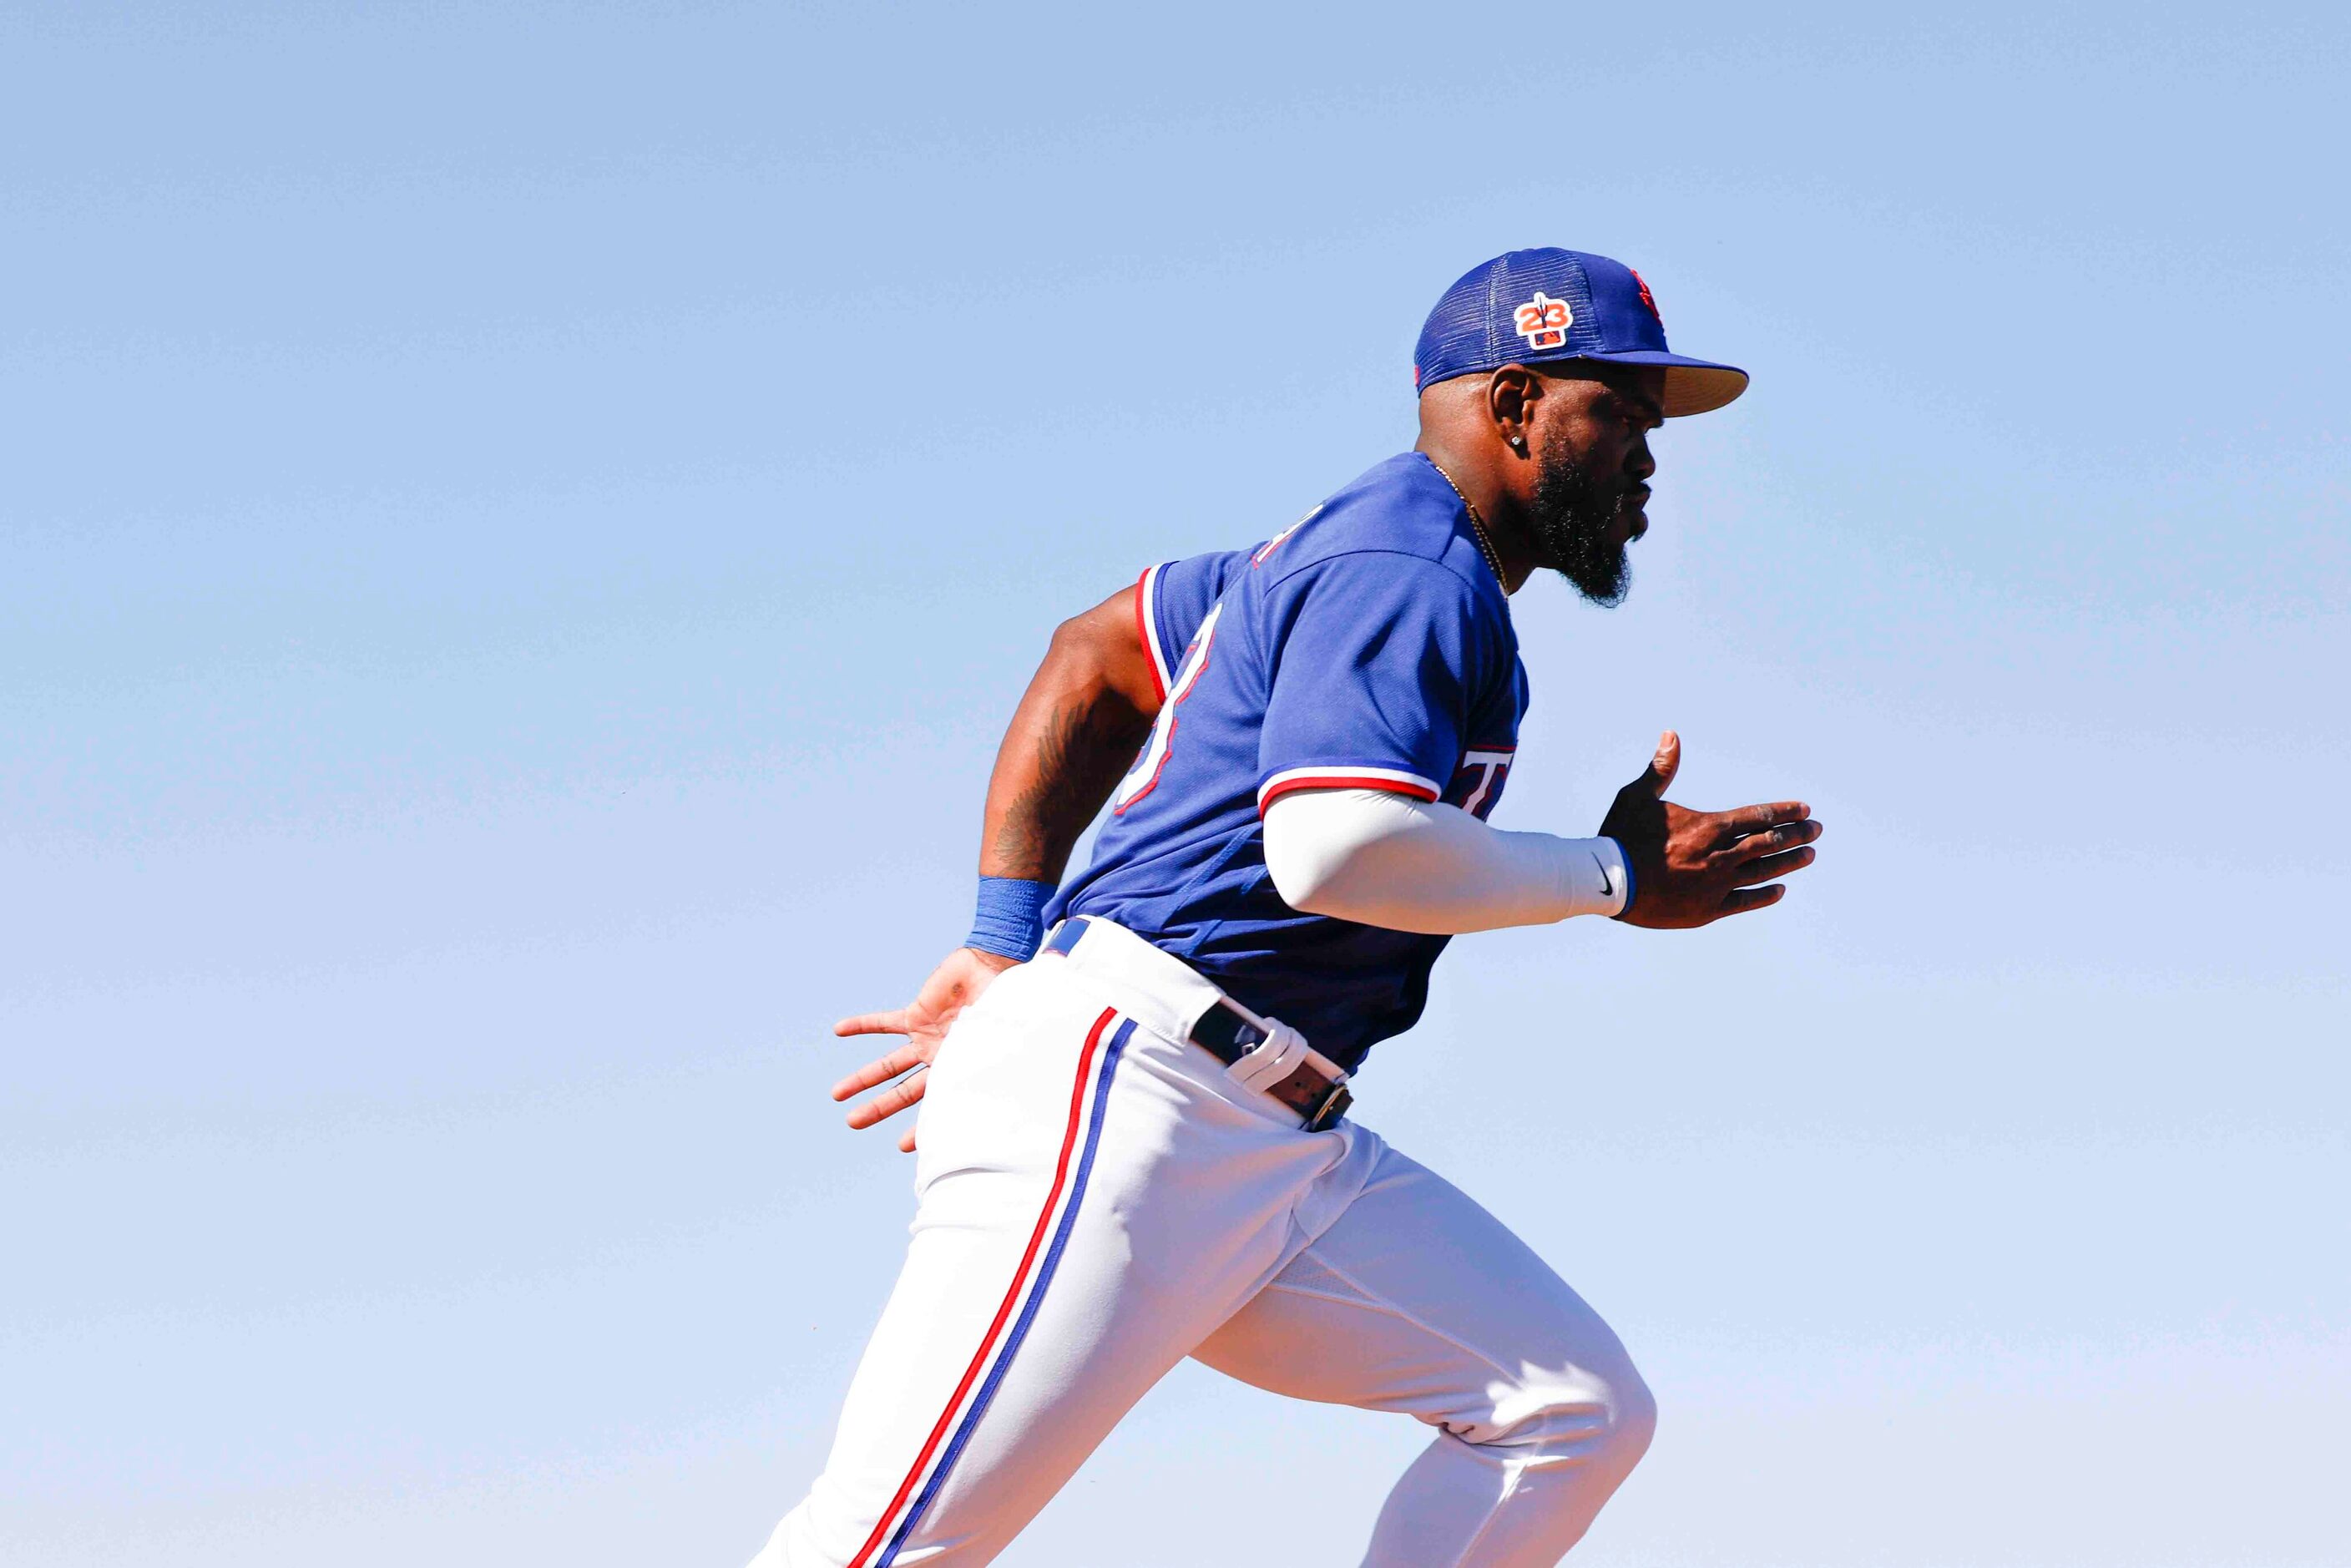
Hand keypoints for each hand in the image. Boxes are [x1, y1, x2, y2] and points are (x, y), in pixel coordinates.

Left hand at [831, 946, 1020, 1151]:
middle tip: (852, 1121)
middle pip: (902, 1091)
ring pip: (888, 1064)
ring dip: (862, 1078)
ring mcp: (924, 1038)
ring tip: (836, 1094)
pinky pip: (884, 1023)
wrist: (992, 970)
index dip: (920, 1127)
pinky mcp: (915, 1015)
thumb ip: (985, 1063)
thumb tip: (988, 1091)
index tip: (903, 1146)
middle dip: (878, 1107)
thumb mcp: (994, 1041)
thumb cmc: (1001, 1007)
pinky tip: (839, 1030)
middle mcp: (937, 1060)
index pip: (934, 1105)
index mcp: (957, 1071)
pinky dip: (862, 1026)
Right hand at [1598, 731, 1821, 928]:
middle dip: (1796, 834)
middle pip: (1768, 843)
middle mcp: (1719, 855)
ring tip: (1809, 855)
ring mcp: (1715, 885)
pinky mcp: (1706, 909)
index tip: (1804, 809)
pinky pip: (1745, 901)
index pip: (1757, 816)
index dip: (1783, 812)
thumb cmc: (1620, 836)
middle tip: (1816, 829)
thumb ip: (1661, 769)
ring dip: (1788, 862)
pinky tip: (1779, 890)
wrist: (1606, 882)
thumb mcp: (1637, 796)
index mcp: (1707, 826)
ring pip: (1763, 871)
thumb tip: (1671, 735)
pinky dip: (1764, 894)